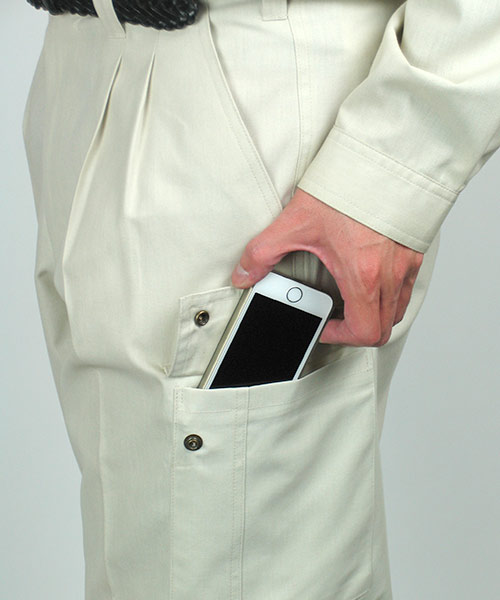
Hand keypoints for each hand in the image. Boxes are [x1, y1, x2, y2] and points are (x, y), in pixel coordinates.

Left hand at [231, 188, 423, 346]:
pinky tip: (372, 279)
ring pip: (397, 311)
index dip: (341, 337)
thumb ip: (263, 252)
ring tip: (353, 302)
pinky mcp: (415, 252)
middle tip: (337, 319)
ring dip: (376, 315)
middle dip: (357, 331)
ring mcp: (406, 264)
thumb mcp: (296, 221)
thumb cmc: (349, 188)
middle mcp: (389, 275)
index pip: (364, 331)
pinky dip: (391, 296)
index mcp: (362, 275)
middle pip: (383, 328)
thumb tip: (244, 275)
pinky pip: (409, 288)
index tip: (324, 325)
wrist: (385, 161)